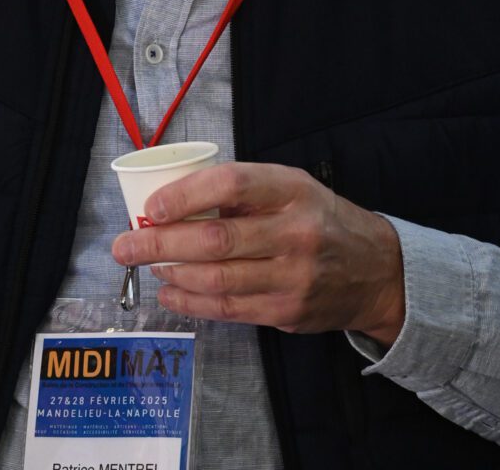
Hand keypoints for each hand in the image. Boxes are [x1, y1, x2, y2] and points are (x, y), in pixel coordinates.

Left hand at [110, 160, 405, 343]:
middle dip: (160, 243)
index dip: (186, 195)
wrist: (376, 269)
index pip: (232, 185)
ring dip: (171, 274)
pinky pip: (229, 309)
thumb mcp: (292, 187)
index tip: (152, 206)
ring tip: (146, 266)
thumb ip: (243, 192)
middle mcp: (294, 232)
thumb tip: (173, 198)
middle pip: (215, 239)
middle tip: (124, 245)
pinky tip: (171, 292)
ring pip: (217, 279)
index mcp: (291, 190)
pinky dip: (192, 301)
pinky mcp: (287, 313)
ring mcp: (292, 277)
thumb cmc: (320, 218)